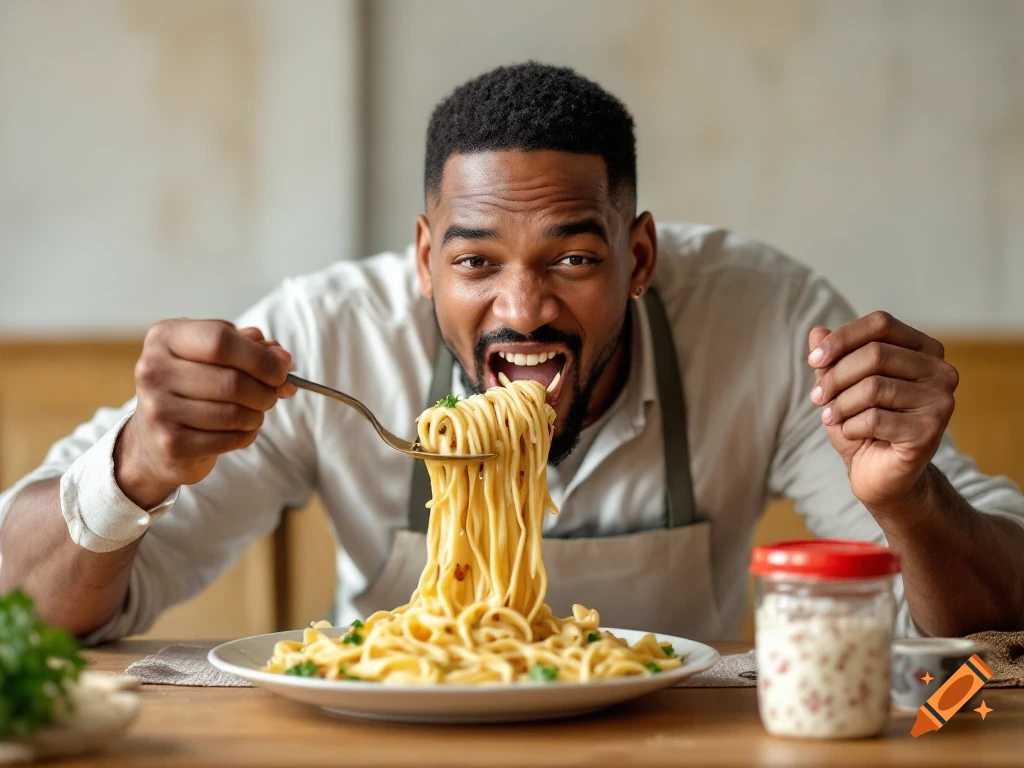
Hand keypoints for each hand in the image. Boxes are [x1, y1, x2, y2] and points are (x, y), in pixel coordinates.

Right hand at [115, 320, 296, 507]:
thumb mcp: (218, 357)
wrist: (153, 439)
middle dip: (264, 391)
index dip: (260, 357)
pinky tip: (239, 431)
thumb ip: (253, 349)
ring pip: (233, 413)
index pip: (221, 339)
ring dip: (257, 415)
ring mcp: (158, 408)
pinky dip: (246, 436)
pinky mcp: (170, 443)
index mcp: (165, 337)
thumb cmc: (194, 388)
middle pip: (231, 380)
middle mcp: (153, 370)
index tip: (281, 370)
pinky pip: (228, 439)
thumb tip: (282, 360)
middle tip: (271, 396)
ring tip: (254, 413)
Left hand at [807, 311, 958, 516]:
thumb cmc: (862, 424)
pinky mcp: (930, 431)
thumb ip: (831, 358)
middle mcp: (941, 371)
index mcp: (924, 350)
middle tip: (817, 397)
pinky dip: (851, 426)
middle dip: (835, 376)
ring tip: (830, 417)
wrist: (880, 476)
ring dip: (840, 404)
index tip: (813, 360)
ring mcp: (940, 401)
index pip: (881, 324)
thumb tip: (815, 332)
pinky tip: (852, 433)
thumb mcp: (841, 387)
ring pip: (873, 387)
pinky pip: (875, 418)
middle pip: (875, 354)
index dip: (842, 338)